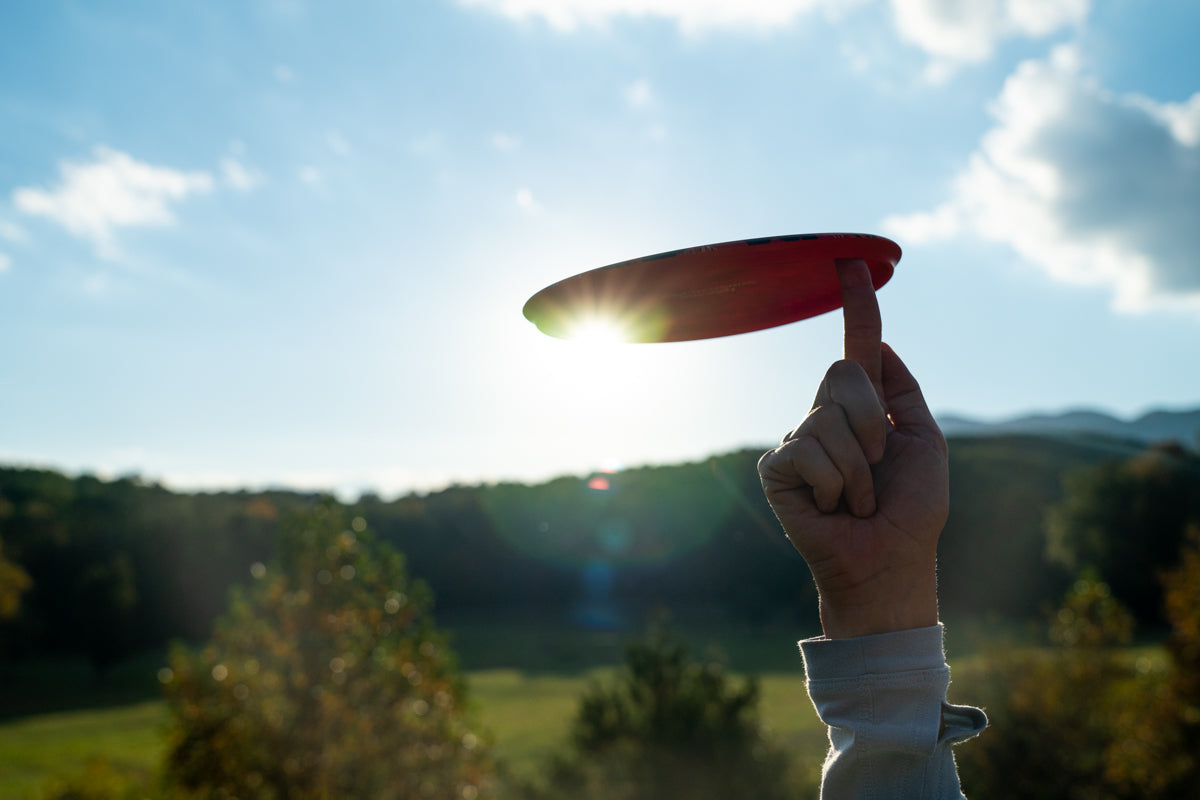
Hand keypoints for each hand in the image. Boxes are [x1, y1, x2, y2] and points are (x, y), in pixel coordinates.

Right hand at [757, 259, 947, 638]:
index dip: (857, 303)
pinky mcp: (777, 470)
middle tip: (878, 467)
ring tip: (859, 500)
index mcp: (863, 407)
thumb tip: (878, 344)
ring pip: (826, 419)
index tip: (852, 260)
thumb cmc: (912, 510)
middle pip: (842, 375)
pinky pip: (806, 451)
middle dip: (870, 422)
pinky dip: (835, 484)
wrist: (891, 562)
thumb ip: (901, 391)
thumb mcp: (924, 441)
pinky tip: (833, 508)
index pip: (857, 344)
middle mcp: (824, 416)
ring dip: (859, 469)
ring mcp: (797, 441)